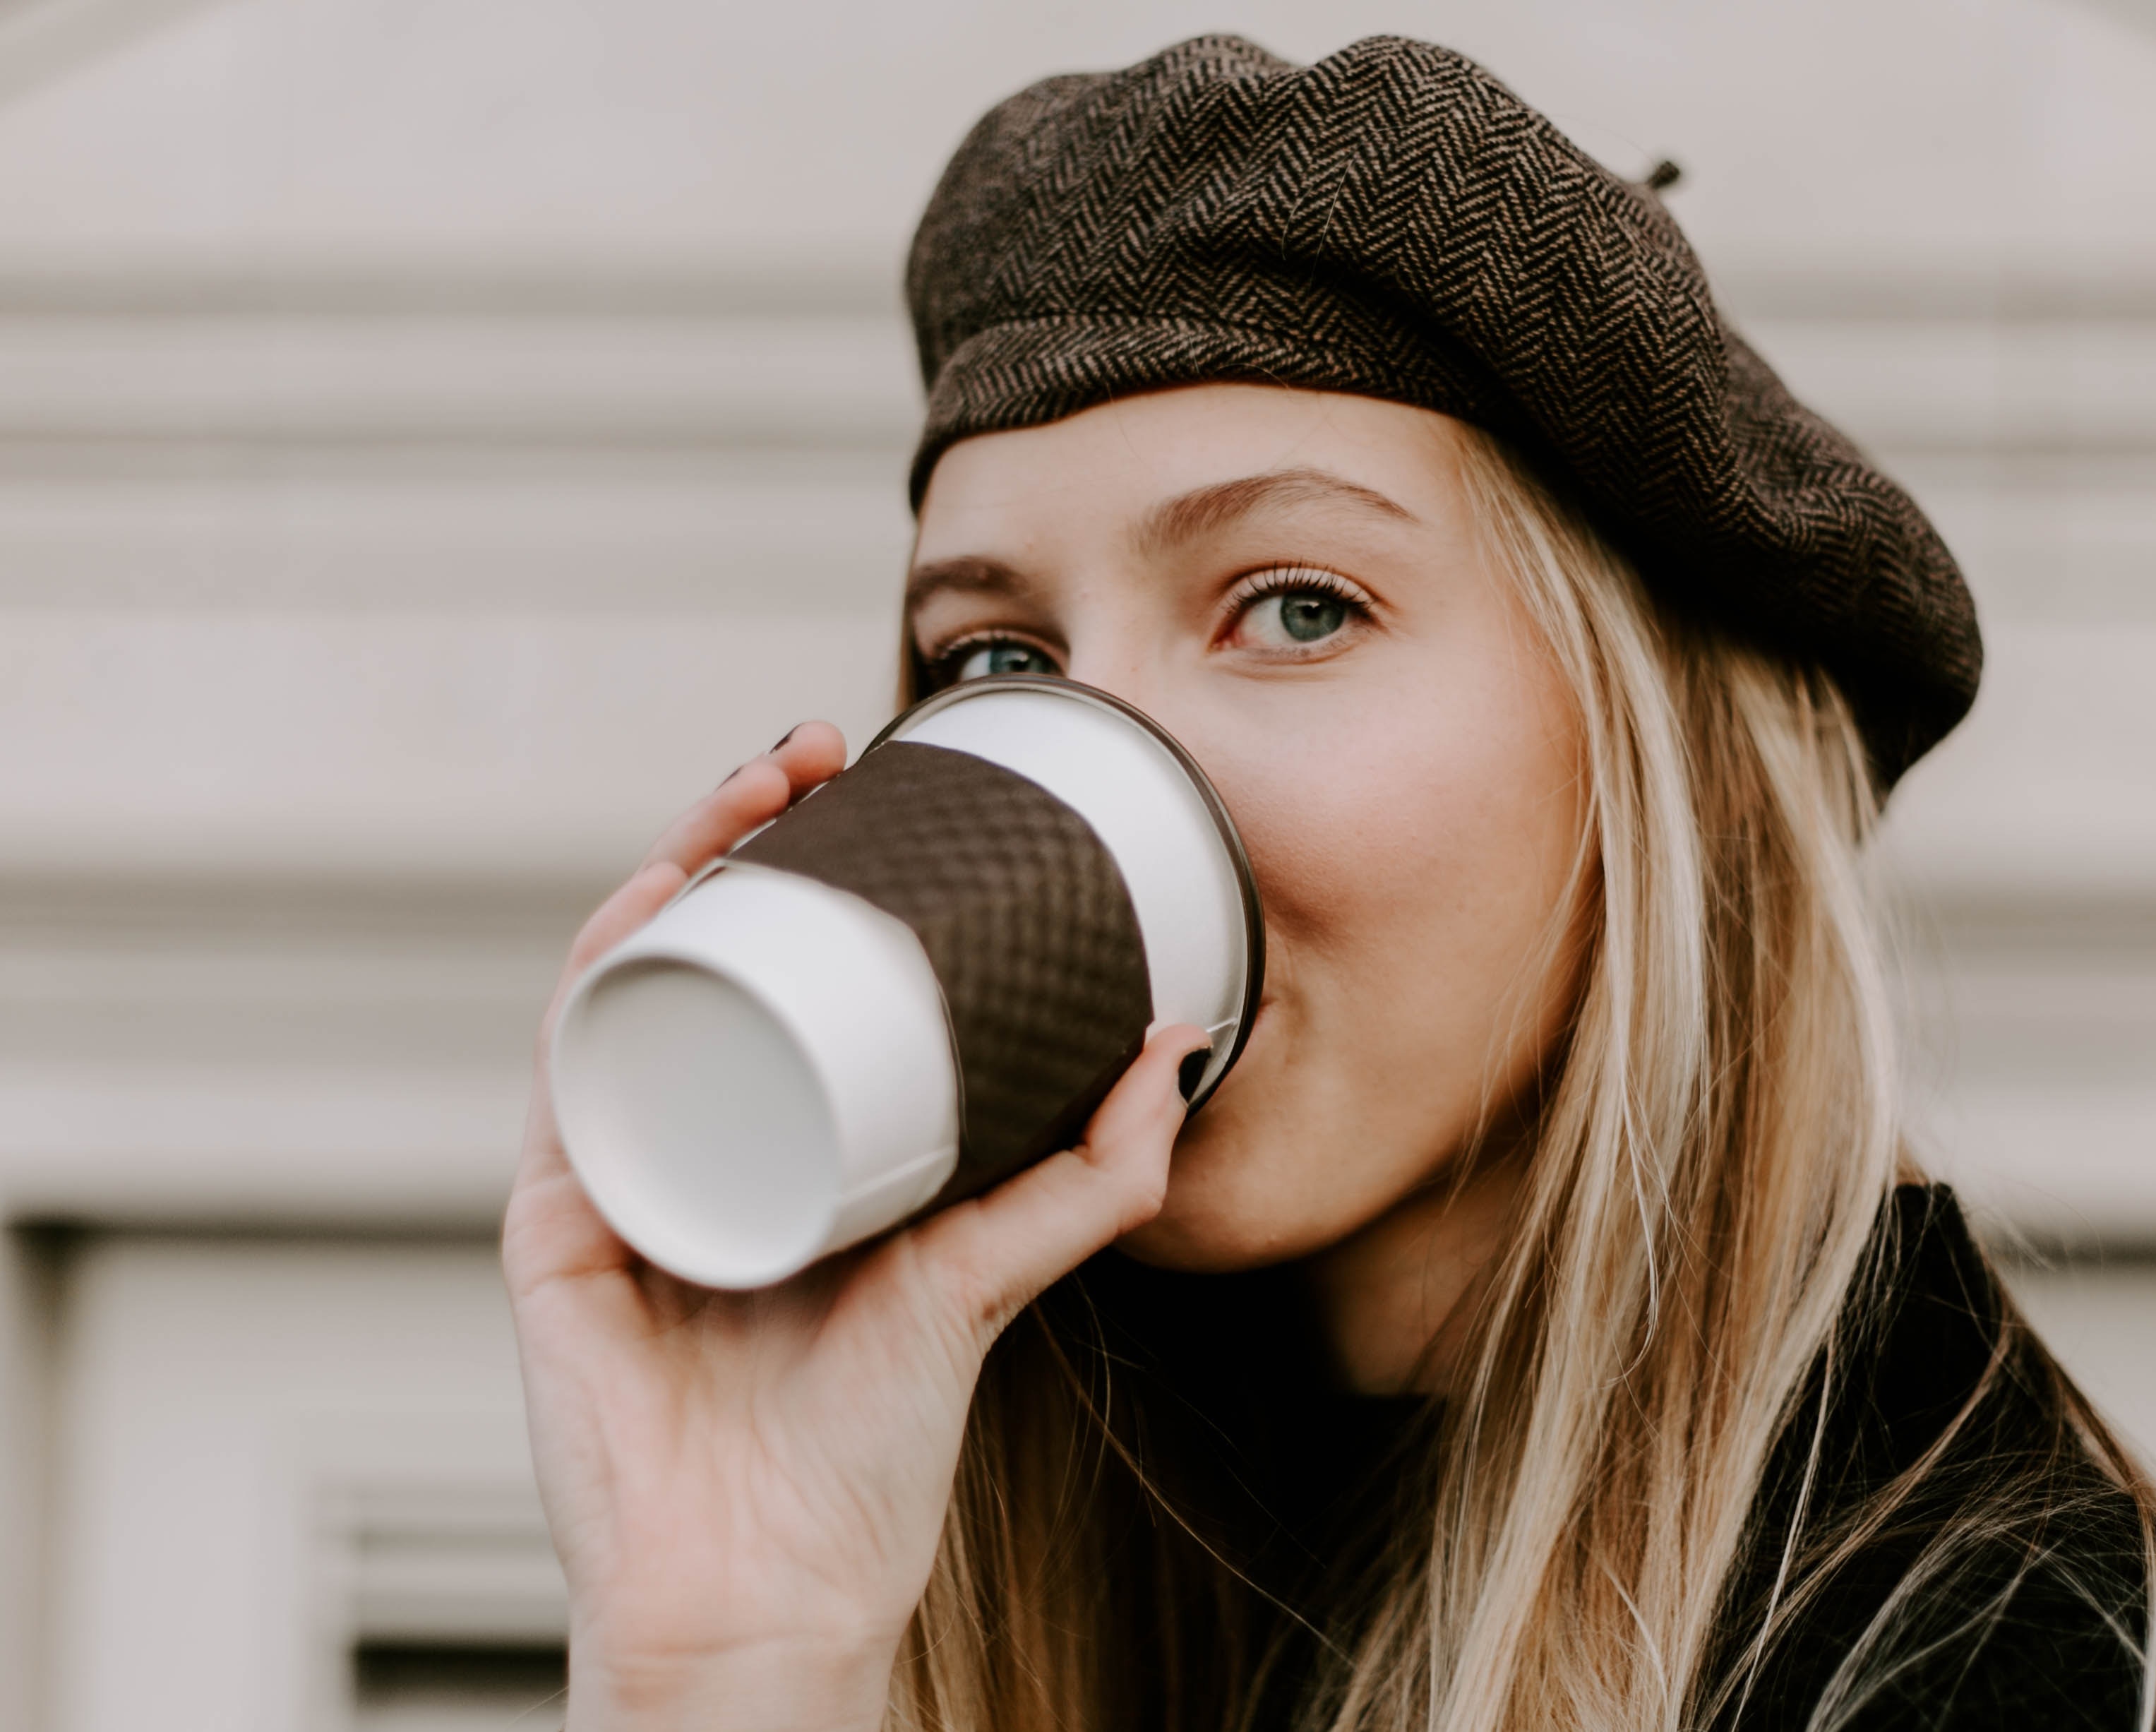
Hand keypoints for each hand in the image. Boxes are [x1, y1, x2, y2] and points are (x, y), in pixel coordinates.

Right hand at [503, 721, 1203, 1731]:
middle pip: (710, 946)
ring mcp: (626, 1168)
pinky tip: (654, 901)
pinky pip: (572, 1067)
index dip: (825, 864)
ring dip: (679, 864)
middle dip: (749, 828)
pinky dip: (605, 972)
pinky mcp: (563, 1219)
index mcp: (791, 1141)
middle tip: (814, 751)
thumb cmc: (869, 1453)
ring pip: (635, 979)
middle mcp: (702, 1135)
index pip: (793, 966)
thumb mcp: (993, 1278)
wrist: (771, 1588)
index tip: (880, 778)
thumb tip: (1181, 1047)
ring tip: (752, 791)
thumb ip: (1091, 1178)